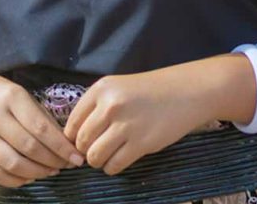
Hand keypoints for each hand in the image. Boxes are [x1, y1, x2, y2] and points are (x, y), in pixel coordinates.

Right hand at [0, 61, 82, 187]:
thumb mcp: (22, 96)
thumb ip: (42, 120)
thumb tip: (66, 149)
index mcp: (11, 97)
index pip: (41, 128)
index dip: (62, 148)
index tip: (77, 159)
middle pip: (29, 147)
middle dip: (52, 161)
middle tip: (64, 166)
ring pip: (12, 163)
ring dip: (36, 173)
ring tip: (48, 171)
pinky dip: (15, 180)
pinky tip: (28, 176)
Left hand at [64, 66, 218, 174]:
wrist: (184, 92)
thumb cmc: (148, 91)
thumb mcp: (115, 88)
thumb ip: (96, 106)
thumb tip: (76, 134)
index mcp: (99, 90)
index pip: (73, 121)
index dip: (72, 137)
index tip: (77, 143)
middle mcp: (109, 107)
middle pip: (82, 140)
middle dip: (83, 151)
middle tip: (90, 153)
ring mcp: (125, 126)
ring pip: (95, 155)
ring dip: (96, 161)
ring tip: (102, 159)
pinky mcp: (142, 143)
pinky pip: (116, 164)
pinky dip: (111, 168)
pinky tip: (115, 163)